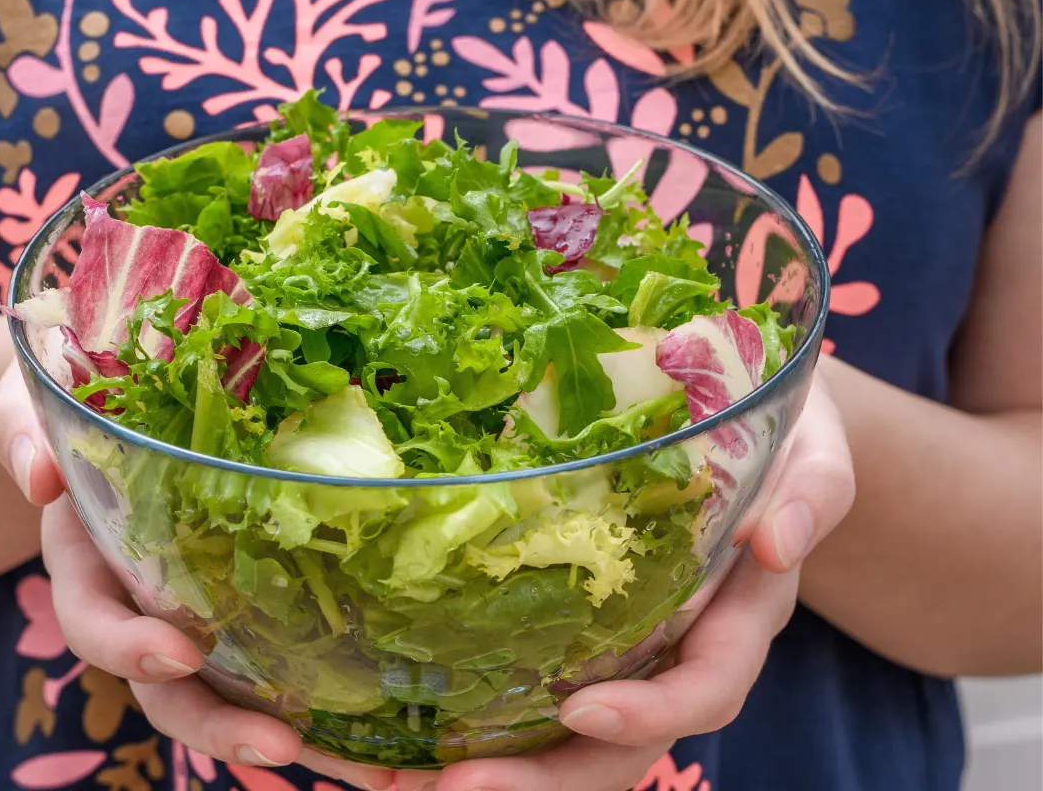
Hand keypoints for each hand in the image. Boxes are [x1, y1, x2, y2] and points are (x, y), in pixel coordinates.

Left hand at [0, 361, 851, 790]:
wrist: (736, 434)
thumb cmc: (774, 434)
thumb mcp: (808, 446)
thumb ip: (808, 488)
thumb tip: (778, 538)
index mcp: (732, 621)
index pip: (702, 690)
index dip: (652, 716)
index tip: (586, 712)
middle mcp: (669, 653)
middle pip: (612, 752)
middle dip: (537, 782)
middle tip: (448, 784)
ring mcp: (615, 649)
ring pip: (552, 743)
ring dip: (478, 770)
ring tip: (384, 776)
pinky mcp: (564, 631)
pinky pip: (516, 693)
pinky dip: (458, 719)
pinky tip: (382, 725)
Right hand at [0, 363, 396, 790]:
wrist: (126, 396)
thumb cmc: (79, 394)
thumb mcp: (34, 399)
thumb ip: (21, 429)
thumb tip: (39, 476)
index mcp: (86, 559)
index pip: (92, 620)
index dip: (128, 645)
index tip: (180, 651)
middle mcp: (140, 600)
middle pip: (167, 687)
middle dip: (217, 726)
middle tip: (280, 745)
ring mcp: (194, 609)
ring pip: (228, 692)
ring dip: (283, 732)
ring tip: (355, 760)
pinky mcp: (247, 602)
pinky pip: (275, 660)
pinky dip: (322, 701)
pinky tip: (377, 731)